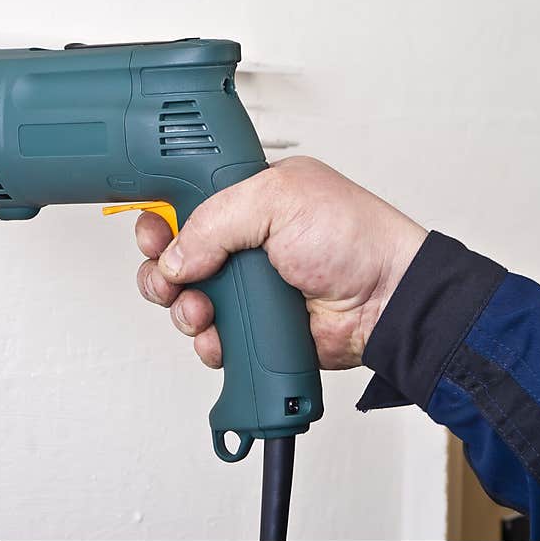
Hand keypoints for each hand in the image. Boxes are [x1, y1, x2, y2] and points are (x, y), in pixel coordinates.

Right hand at [134, 156, 426, 369]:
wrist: (385, 302)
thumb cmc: (354, 239)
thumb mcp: (279, 200)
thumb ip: (215, 220)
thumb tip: (174, 256)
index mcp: (246, 200)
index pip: (183, 203)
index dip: (161, 218)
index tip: (154, 230)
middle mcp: (240, 243)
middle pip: (172, 257)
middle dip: (161, 271)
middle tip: (170, 277)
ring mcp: (244, 287)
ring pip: (183, 301)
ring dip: (183, 308)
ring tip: (204, 309)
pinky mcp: (251, 325)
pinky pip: (208, 337)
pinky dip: (207, 341)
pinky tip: (221, 335)